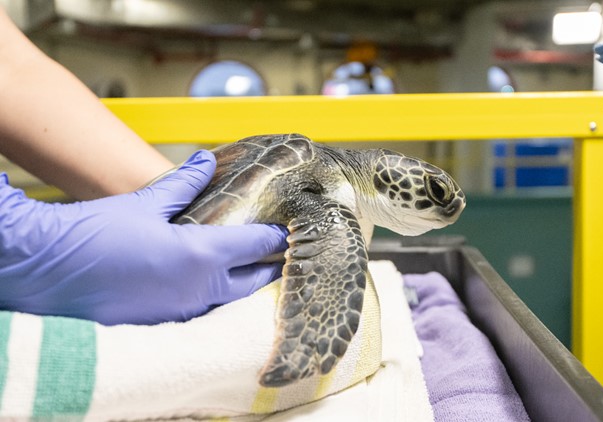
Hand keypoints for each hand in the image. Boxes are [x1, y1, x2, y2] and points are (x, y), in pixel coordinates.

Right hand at [0, 150, 287, 324]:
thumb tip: (205, 162)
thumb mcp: (145, 202)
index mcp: (202, 255)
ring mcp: (181, 310)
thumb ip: (183, 184)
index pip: (258, 246)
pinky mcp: (162, 322)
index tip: (292, 229)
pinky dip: (212, 295)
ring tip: (248, 265)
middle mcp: (199, 289)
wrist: (46, 269)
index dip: (279, 236)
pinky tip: (206, 282)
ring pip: (229, 299)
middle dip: (270, 266)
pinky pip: (200, 310)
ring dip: (242, 283)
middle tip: (280, 251)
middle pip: (254, 281)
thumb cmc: (96, 232)